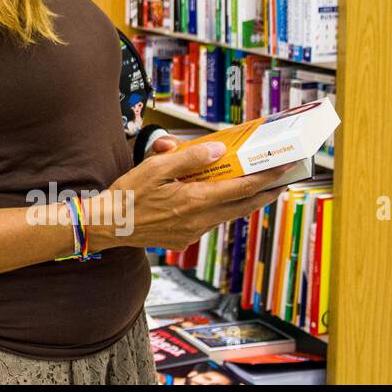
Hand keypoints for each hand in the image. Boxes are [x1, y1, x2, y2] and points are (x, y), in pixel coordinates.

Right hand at [88, 140, 295, 251]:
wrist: (108, 225)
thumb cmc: (128, 194)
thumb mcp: (155, 168)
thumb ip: (189, 159)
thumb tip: (217, 151)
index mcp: (195, 200)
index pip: (242, 188)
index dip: (266, 178)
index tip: (283, 168)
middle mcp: (199, 220)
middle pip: (242, 206)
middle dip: (265, 193)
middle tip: (281, 181)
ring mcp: (192, 233)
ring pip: (226, 215)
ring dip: (240, 201)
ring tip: (250, 186)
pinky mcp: (183, 240)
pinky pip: (207, 222)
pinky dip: (216, 209)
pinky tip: (210, 199)